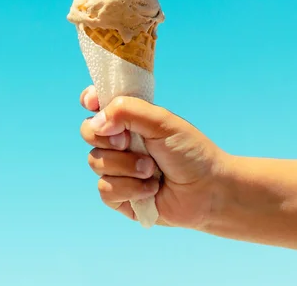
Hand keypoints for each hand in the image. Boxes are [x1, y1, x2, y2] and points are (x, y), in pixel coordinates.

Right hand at [80, 86, 225, 229]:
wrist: (208, 191)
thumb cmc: (191, 152)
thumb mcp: (161, 122)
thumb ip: (127, 111)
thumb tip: (96, 122)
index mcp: (128, 119)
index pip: (96, 103)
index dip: (90, 101)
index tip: (92, 103)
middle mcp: (118, 141)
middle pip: (88, 132)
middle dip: (109, 139)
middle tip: (129, 142)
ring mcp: (116, 168)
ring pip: (96, 162)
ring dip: (127, 167)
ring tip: (152, 170)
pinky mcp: (118, 195)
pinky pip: (105, 189)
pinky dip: (130, 189)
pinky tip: (151, 189)